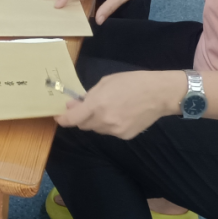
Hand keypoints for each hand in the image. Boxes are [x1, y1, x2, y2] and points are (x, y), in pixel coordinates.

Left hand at [55, 69, 184, 138]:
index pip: (72, 119)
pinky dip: (109, 124)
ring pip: (97, 129)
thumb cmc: (132, 82)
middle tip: (85, 106)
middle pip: (83, 125)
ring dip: (95, 121)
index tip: (58, 117)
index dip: (62, 119)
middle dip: (81, 117)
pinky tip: (119, 114)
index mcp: (97, 105)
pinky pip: (110, 132)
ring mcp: (115, 131)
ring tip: (107, 107)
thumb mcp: (105, 82)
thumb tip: (74, 105)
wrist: (159, 94)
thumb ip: (88, 96)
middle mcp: (104, 121)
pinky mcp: (125, 136)